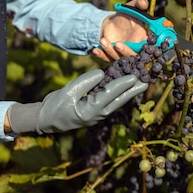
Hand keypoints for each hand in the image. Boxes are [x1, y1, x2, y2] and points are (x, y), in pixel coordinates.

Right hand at [6, 69, 147, 134]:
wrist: (45, 119)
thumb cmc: (54, 106)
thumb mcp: (69, 91)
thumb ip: (86, 82)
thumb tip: (102, 74)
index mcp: (91, 110)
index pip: (110, 94)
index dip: (123, 84)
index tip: (135, 76)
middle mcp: (97, 114)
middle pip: (119, 100)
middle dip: (132, 91)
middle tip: (147, 81)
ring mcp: (96, 115)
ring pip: (116, 102)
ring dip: (127, 92)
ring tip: (139, 83)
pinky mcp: (93, 112)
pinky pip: (109, 102)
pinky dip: (117, 93)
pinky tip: (122, 87)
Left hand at [93, 0, 148, 61]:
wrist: (111, 23)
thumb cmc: (125, 17)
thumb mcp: (131, 8)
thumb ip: (138, 4)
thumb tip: (143, 2)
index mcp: (142, 39)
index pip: (148, 48)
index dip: (146, 49)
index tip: (141, 45)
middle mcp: (133, 49)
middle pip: (132, 56)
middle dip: (125, 52)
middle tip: (117, 44)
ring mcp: (121, 53)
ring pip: (118, 58)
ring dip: (110, 51)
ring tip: (103, 40)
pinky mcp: (111, 55)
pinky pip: (106, 59)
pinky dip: (101, 55)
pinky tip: (96, 50)